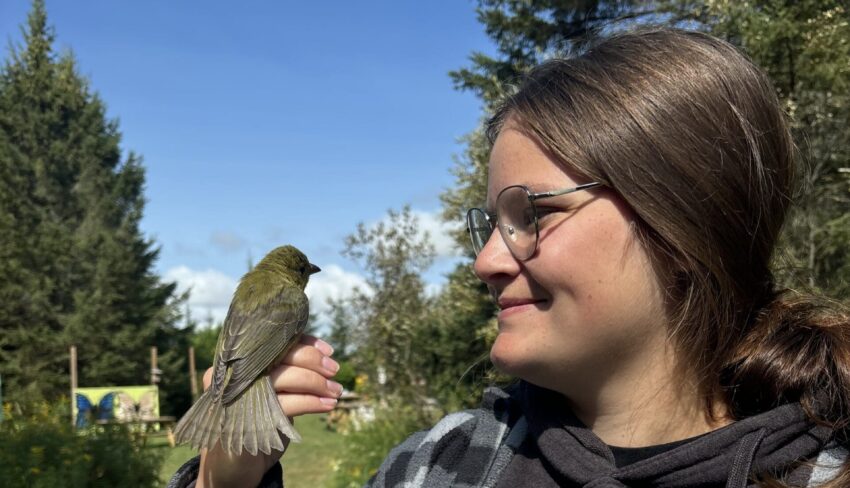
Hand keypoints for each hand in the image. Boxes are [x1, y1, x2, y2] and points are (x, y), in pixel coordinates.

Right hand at [196, 335, 340, 487]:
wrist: (234, 465)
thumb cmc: (256, 421)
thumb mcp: (273, 391)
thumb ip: (287, 371)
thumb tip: (323, 354)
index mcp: (239, 363)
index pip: (274, 342)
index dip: (304, 343)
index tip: (328, 351)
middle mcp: (234, 374)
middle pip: (278, 355)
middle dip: (313, 360)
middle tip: (335, 369)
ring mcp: (238, 396)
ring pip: (285, 377)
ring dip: (317, 383)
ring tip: (336, 391)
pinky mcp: (248, 419)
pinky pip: (287, 403)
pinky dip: (312, 402)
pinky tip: (328, 405)